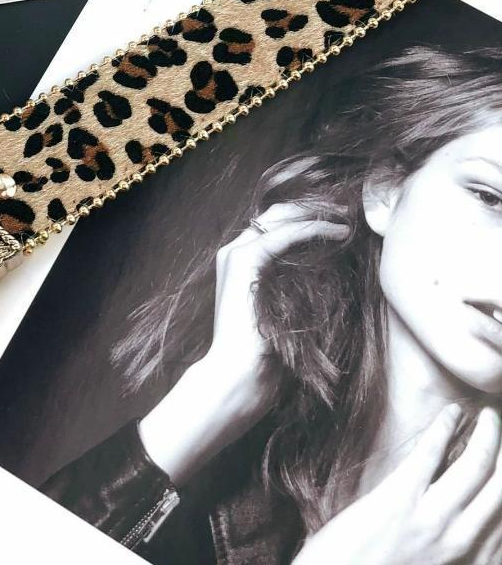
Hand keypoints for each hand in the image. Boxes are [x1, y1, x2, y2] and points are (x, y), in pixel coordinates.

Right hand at [138, 203, 348, 486]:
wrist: (237, 375)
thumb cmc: (264, 354)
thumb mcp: (282, 311)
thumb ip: (293, 287)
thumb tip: (329, 272)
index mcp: (240, 261)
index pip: (275, 225)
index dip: (308, 217)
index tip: (341, 220)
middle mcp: (234, 250)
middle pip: (277, 214)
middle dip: (314, 209)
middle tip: (349, 212)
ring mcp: (237, 253)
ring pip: (281, 217)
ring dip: (317, 214)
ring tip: (348, 217)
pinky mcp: (245, 260)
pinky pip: (285, 233)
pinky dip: (313, 228)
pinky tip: (337, 232)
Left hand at [293, 405, 501, 564]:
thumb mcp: (426, 564)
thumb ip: (449, 546)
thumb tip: (462, 519)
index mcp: (469, 559)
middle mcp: (460, 541)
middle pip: (499, 490)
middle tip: (500, 426)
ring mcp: (431, 518)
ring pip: (476, 469)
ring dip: (488, 437)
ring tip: (490, 417)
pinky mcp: (399, 498)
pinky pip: (430, 454)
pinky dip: (443, 428)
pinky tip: (451, 412)